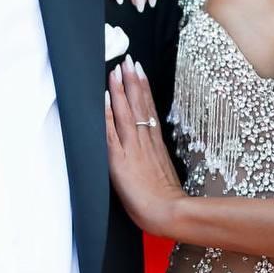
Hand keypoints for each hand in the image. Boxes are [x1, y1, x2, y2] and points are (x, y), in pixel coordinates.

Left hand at [105, 54, 184, 235]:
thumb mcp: (164, 173)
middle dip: (132, 80)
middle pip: (139, 104)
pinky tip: (104, 98)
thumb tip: (152, 152)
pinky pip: (111, 132)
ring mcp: (133, 148)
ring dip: (120, 89)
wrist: (169, 213)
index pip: (148, 110)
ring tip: (117, 69)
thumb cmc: (167, 201)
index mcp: (155, 144)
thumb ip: (156, 159)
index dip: (143, 89)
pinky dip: (108, 113)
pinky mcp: (120, 160)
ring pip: (125, 112)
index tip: (139, 71)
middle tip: (128, 59)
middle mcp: (145, 141)